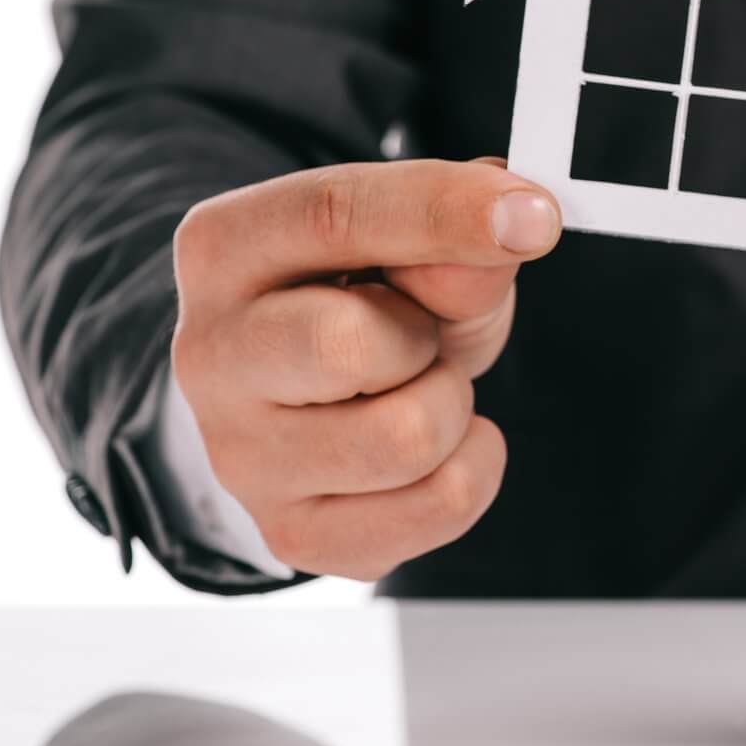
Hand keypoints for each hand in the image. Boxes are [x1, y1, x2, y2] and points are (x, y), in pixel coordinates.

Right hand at [170, 158, 561, 579]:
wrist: (315, 400)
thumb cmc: (366, 302)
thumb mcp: (413, 246)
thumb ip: (454, 236)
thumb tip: (514, 232)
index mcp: (225, 250)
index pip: (334, 215)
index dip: (446, 214)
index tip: (536, 217)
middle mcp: (210, 356)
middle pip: (351, 347)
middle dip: (426, 336)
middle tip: (419, 334)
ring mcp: (241, 457)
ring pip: (408, 439)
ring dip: (452, 404)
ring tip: (418, 386)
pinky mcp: (294, 531)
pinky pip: (440, 507)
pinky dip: (471, 469)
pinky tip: (437, 448)